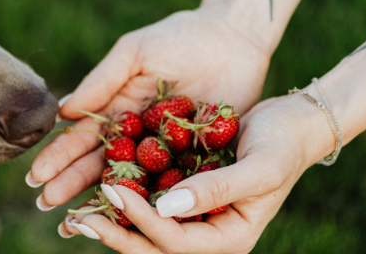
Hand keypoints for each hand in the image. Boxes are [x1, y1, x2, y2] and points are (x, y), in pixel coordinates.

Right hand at [27, 6, 269, 209]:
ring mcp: (165, 151)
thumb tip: (62, 111)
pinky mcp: (196, 160)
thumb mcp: (136, 52)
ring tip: (77, 223)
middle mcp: (136, 135)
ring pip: (130, 183)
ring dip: (105, 202)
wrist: (235, 37)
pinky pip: (173, 184)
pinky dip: (155, 204)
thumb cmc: (181, 37)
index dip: (58, 158)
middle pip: (99, 165)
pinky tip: (136, 222)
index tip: (36, 177)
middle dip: (70, 185)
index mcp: (117, 110)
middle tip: (46, 206)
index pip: (81, 138)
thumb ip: (102, 80)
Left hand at [61, 94, 333, 252]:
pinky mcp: (180, 193)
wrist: (292, 122)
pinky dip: (122, 198)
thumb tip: (166, 208)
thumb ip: (216, 190)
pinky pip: (146, 202)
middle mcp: (206, 233)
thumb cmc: (283, 144)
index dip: (140, 222)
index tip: (111, 191)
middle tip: (76, 221)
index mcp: (228, 238)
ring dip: (110, 222)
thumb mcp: (260, 168)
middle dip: (114, 235)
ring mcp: (191, 216)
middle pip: (152, 246)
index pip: (175, 242)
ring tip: (73, 213)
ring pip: (144, 229)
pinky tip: (94, 185)